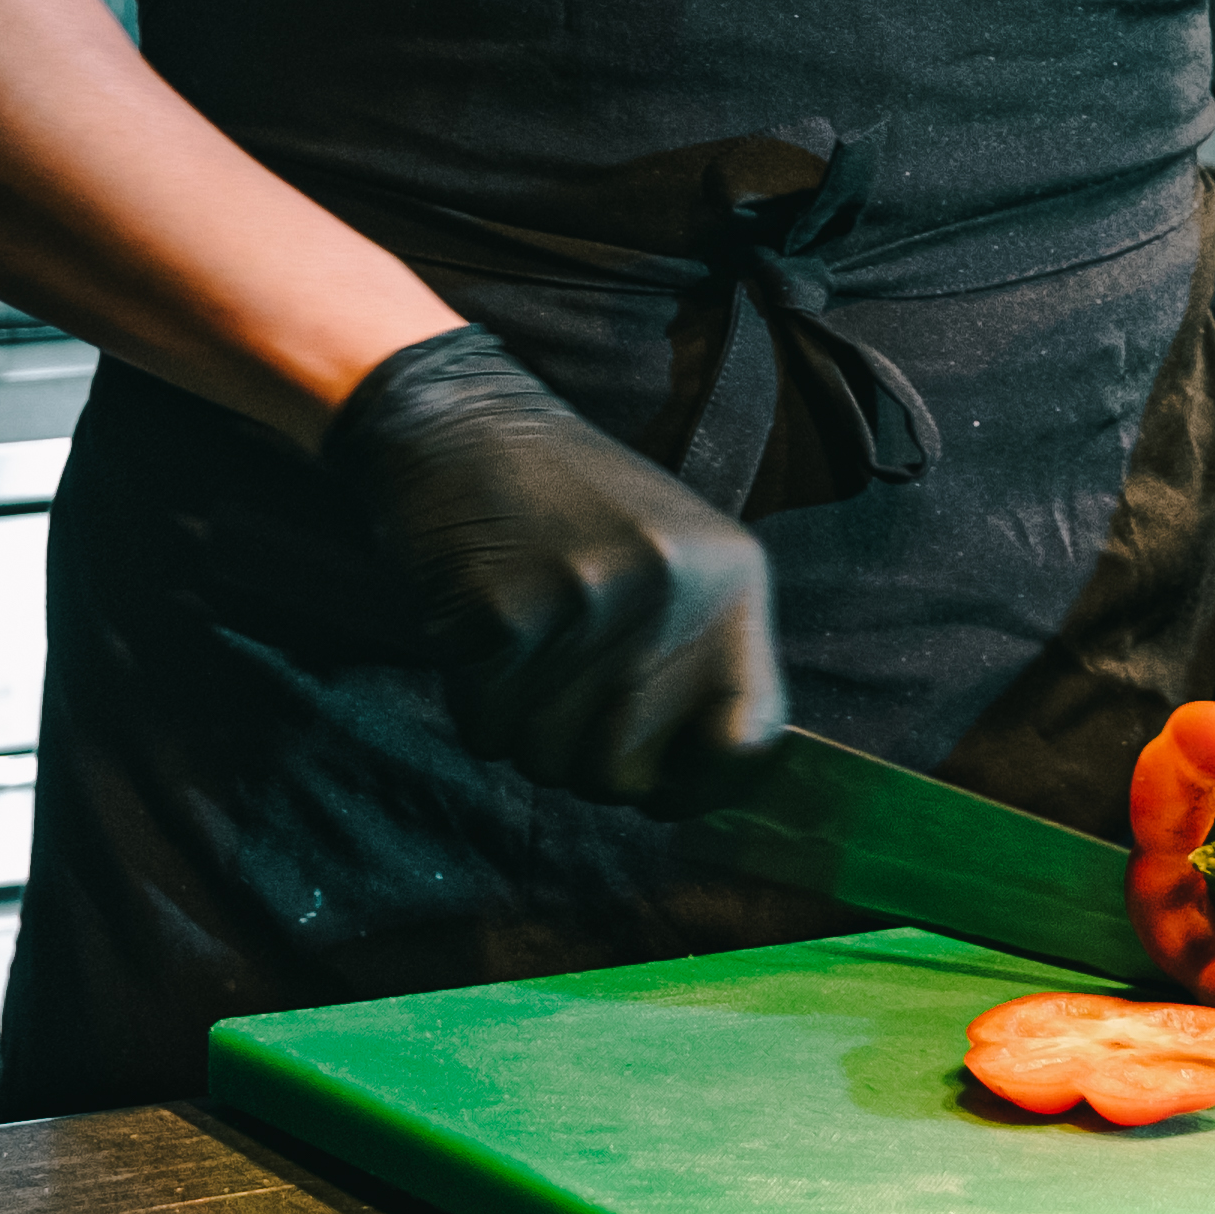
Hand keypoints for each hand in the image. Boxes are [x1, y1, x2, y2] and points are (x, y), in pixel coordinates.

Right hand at [318, 326, 785, 805]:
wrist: (463, 420)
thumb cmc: (569, 505)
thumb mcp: (673, 559)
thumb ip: (700, 661)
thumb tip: (700, 793)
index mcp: (734, 580)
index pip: (752, 741)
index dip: (702, 784)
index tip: (663, 782)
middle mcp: (672, 592)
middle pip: (628, 776)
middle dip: (583, 756)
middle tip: (561, 688)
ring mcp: (587, 602)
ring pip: (548, 761)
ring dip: (522, 727)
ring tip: (523, 646)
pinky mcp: (501, 615)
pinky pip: (485, 729)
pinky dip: (473, 702)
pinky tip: (480, 636)